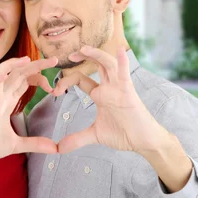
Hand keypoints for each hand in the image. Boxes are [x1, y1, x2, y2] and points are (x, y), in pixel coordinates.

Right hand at [0, 56, 58, 168]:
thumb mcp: (17, 145)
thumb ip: (35, 143)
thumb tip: (55, 149)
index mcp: (7, 102)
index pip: (24, 81)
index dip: (39, 78)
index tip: (53, 87)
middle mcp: (0, 97)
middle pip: (17, 74)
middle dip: (35, 65)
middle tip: (53, 60)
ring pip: (0, 74)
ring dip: (12, 65)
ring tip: (27, 60)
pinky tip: (3, 77)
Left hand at [53, 46, 169, 154]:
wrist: (143, 141)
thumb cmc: (123, 133)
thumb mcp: (94, 135)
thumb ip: (77, 139)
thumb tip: (59, 148)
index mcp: (100, 94)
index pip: (81, 79)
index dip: (66, 81)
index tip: (55, 91)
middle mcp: (109, 87)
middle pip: (96, 65)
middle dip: (83, 56)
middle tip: (70, 54)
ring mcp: (119, 88)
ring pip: (108, 64)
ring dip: (97, 55)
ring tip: (84, 48)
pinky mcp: (128, 93)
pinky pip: (125, 75)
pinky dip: (123, 63)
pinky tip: (120, 51)